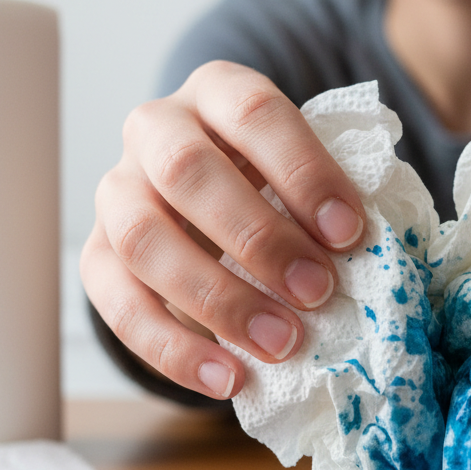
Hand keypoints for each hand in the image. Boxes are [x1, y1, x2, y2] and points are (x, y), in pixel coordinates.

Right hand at [81, 61, 365, 398]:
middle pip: (187, 172)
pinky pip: (113, 301)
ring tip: (280, 342)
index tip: (349, 232)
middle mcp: (156, 129)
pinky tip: (226, 378)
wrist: (211, 189)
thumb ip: (330, 196)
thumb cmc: (275, 179)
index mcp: (218, 91)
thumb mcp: (305, 167)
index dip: (302, 171)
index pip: (255, 113)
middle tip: (318, 291)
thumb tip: (373, 256)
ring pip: (141, 239)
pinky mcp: (98, 250)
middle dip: (258, 238)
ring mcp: (117, 188)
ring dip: (215, 299)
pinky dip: (170, 348)